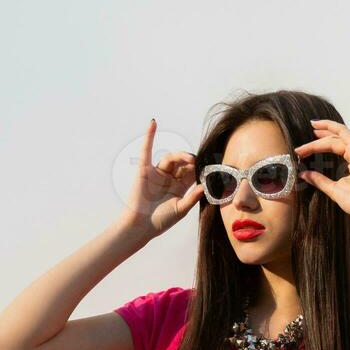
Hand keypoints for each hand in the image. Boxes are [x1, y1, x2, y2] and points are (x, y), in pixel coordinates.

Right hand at [119, 119, 204, 239]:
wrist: (141, 226)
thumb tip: (205, 186)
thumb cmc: (160, 220)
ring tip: (189, 159)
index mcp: (179, 187)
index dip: (199, 169)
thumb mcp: (181, 210)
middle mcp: (168, 178)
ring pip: (170, 158)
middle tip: (198, 163)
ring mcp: (157, 173)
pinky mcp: (144, 170)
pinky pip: (146, 150)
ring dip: (180, 156)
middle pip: (182, 164)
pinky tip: (153, 123)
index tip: (209, 168)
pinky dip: (149, 136)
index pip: (191, 173)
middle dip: (191, 162)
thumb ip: (193, 197)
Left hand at [294, 118, 349, 223]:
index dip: (319, 146)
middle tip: (301, 146)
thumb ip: (319, 180)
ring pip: (336, 137)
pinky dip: (328, 127)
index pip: (336, 147)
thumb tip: (304, 174)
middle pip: (335, 140)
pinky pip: (341, 133)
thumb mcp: (334, 189)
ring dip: (318, 138)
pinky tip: (316, 127)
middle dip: (317, 140)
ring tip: (303, 144)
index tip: (303, 151)